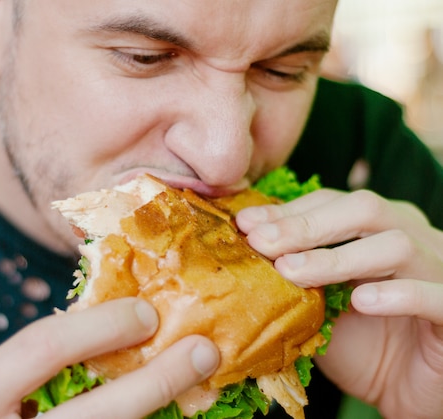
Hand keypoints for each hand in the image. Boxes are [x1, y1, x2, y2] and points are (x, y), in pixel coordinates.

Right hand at [0, 297, 219, 418]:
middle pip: (99, 414)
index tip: (147, 313)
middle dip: (158, 381)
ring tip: (194, 386)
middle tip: (203, 352)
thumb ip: (24, 367)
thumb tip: (101, 329)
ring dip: (158, 413)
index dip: (100, 327)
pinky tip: (161, 414)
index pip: (41, 350)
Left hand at [236, 188, 442, 418]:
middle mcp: (413, 237)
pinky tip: (361, 301)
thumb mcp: (319, 303)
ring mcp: (439, 270)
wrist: (404, 390)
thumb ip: (295, 275)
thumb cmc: (360, 341)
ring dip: (337, 257)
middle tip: (262, 243)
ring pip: (396, 245)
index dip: (289, 211)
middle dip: (306, 225)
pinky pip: (433, 295)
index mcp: (379, 227)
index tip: (246, 225)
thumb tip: (243, 251)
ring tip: (292, 271)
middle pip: (364, 209)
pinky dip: (398, 294)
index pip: (332, 203)